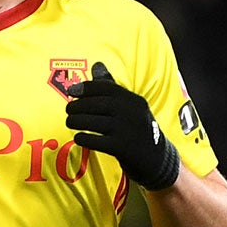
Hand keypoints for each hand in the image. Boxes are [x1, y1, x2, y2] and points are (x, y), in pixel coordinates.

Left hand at [65, 63, 180, 191]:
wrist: (157, 160)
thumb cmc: (138, 130)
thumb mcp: (131, 107)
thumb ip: (112, 88)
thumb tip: (97, 66)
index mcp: (135, 101)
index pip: (108, 88)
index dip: (87, 88)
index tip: (72, 91)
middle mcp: (133, 113)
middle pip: (99, 104)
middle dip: (79, 105)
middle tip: (68, 109)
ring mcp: (128, 131)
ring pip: (96, 122)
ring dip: (77, 121)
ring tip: (69, 122)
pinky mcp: (123, 149)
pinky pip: (97, 141)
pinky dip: (84, 138)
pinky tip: (78, 137)